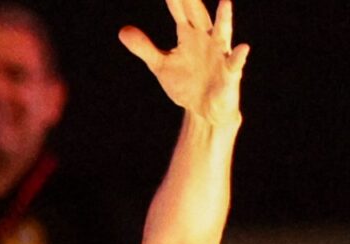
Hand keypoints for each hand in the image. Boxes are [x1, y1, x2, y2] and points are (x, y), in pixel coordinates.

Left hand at [119, 0, 249, 125]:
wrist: (203, 110)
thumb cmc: (185, 83)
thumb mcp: (160, 65)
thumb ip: (144, 47)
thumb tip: (122, 30)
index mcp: (189, 35)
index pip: (180, 12)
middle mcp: (207, 39)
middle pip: (199, 16)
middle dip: (193, 1)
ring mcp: (219, 55)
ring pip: (222, 34)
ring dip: (224, 19)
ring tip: (225, 3)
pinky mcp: (230, 74)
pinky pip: (235, 64)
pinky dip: (238, 56)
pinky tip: (242, 48)